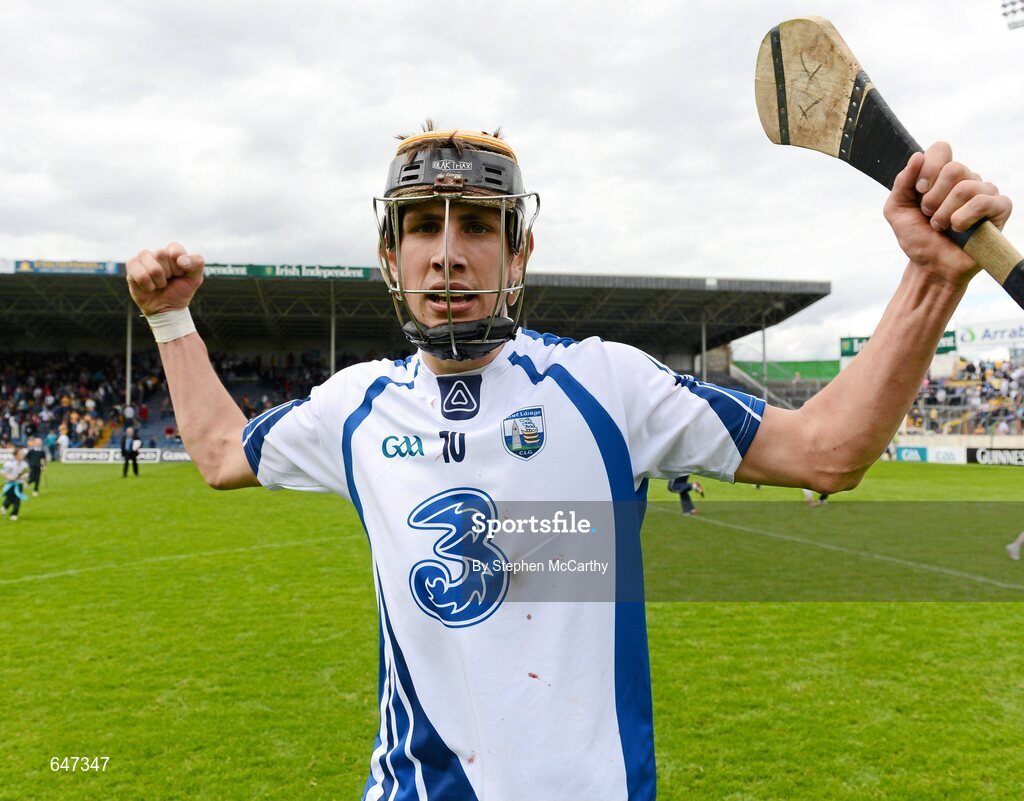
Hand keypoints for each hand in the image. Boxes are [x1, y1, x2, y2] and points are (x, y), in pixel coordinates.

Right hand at [126, 243, 204, 314]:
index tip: (180, 274)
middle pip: (161, 254)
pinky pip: (139, 274)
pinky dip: (148, 285)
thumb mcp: (195, 279)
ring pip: (151, 266)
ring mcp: (143, 260)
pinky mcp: (132, 268)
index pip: (174, 249)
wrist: (167, 309)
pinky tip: (149, 288)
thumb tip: (180, 259)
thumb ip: (197, 264)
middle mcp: (157, 253)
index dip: (178, 265)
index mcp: (173, 253)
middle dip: (168, 273)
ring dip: (158, 281)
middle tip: (168, 280)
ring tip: (159, 285)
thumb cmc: (180, 291)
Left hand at [883, 142, 1011, 287]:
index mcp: (941, 176)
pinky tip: (959, 229)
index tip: (919, 191)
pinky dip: (965, 218)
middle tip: (929, 215)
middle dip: (934, 198)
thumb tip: (917, 156)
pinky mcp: (999, 209)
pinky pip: (985, 201)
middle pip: (954, 168)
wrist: (930, 267)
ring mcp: (985, 192)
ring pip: (967, 187)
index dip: (928, 169)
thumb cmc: (917, 238)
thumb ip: (901, 183)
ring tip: (942, 227)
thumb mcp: (897, 210)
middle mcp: (965, 179)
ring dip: (946, 213)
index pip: (941, 149)